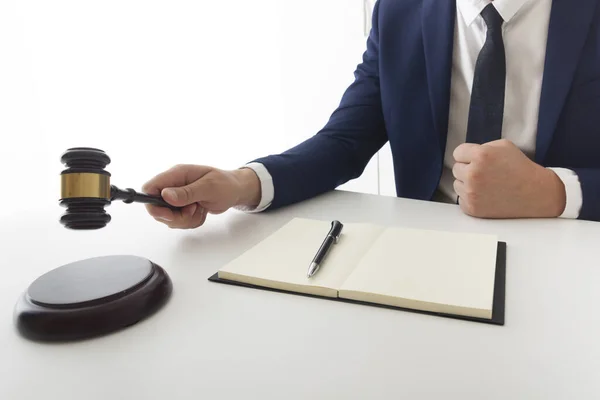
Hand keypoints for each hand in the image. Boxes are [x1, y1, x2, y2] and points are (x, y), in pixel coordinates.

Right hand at [142, 164, 260, 228]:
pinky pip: (179, 221)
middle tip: (193, 210)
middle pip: (157, 207)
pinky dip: (191, 221)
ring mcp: (177, 197)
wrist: (236, 190)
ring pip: (169, 218)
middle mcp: (174, 185)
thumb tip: (166, 195)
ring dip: (185, 219)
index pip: (150, 188)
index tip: (169, 213)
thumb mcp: (209, 187)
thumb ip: (187, 192)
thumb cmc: (226, 184)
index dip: (153, 203)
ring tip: (200, 208)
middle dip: (175, 216)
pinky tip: (201, 211)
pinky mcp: (182, 207)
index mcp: (177, 174)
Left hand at [452, 139, 565, 218]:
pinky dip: (471, 198)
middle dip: (468, 169)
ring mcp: (472, 192)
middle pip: (456, 169)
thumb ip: (480, 147)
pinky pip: (461, 199)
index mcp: (480, 155)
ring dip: (468, 184)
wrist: (535, 194)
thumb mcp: (503, 146)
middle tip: (487, 173)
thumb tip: (463, 154)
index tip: (477, 160)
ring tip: (488, 185)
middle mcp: (473, 174)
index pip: (457, 153)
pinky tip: (487, 196)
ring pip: (457, 184)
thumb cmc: (520, 169)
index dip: (468, 156)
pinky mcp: (472, 207)